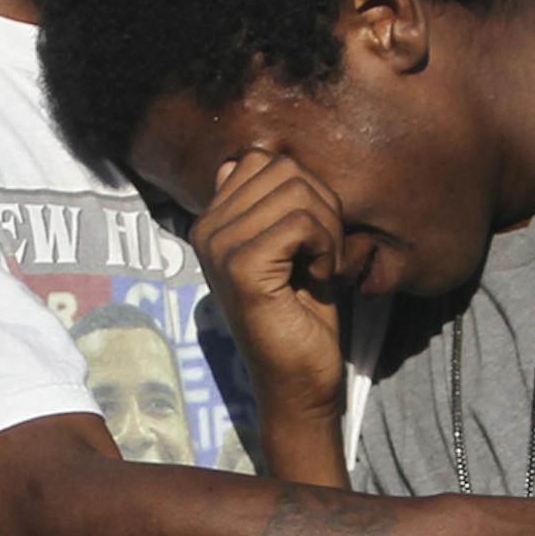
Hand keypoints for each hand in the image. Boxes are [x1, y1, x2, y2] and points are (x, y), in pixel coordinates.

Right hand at [191, 151, 346, 444]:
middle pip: (282, 169)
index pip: (262, 160)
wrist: (299, 377)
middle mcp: (206, 229)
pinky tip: (320, 277)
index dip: (304, 190)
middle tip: (324, 251)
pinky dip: (327, 247)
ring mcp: (219, 247)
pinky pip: (301, 222)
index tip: (310, 237)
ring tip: (322, 265)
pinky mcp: (242, 268)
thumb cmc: (300, 312)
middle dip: (321, 205)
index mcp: (212, 221)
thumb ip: (266, 202)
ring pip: (296, 191)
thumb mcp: (285, 244)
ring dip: (328, 228)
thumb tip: (238, 158)